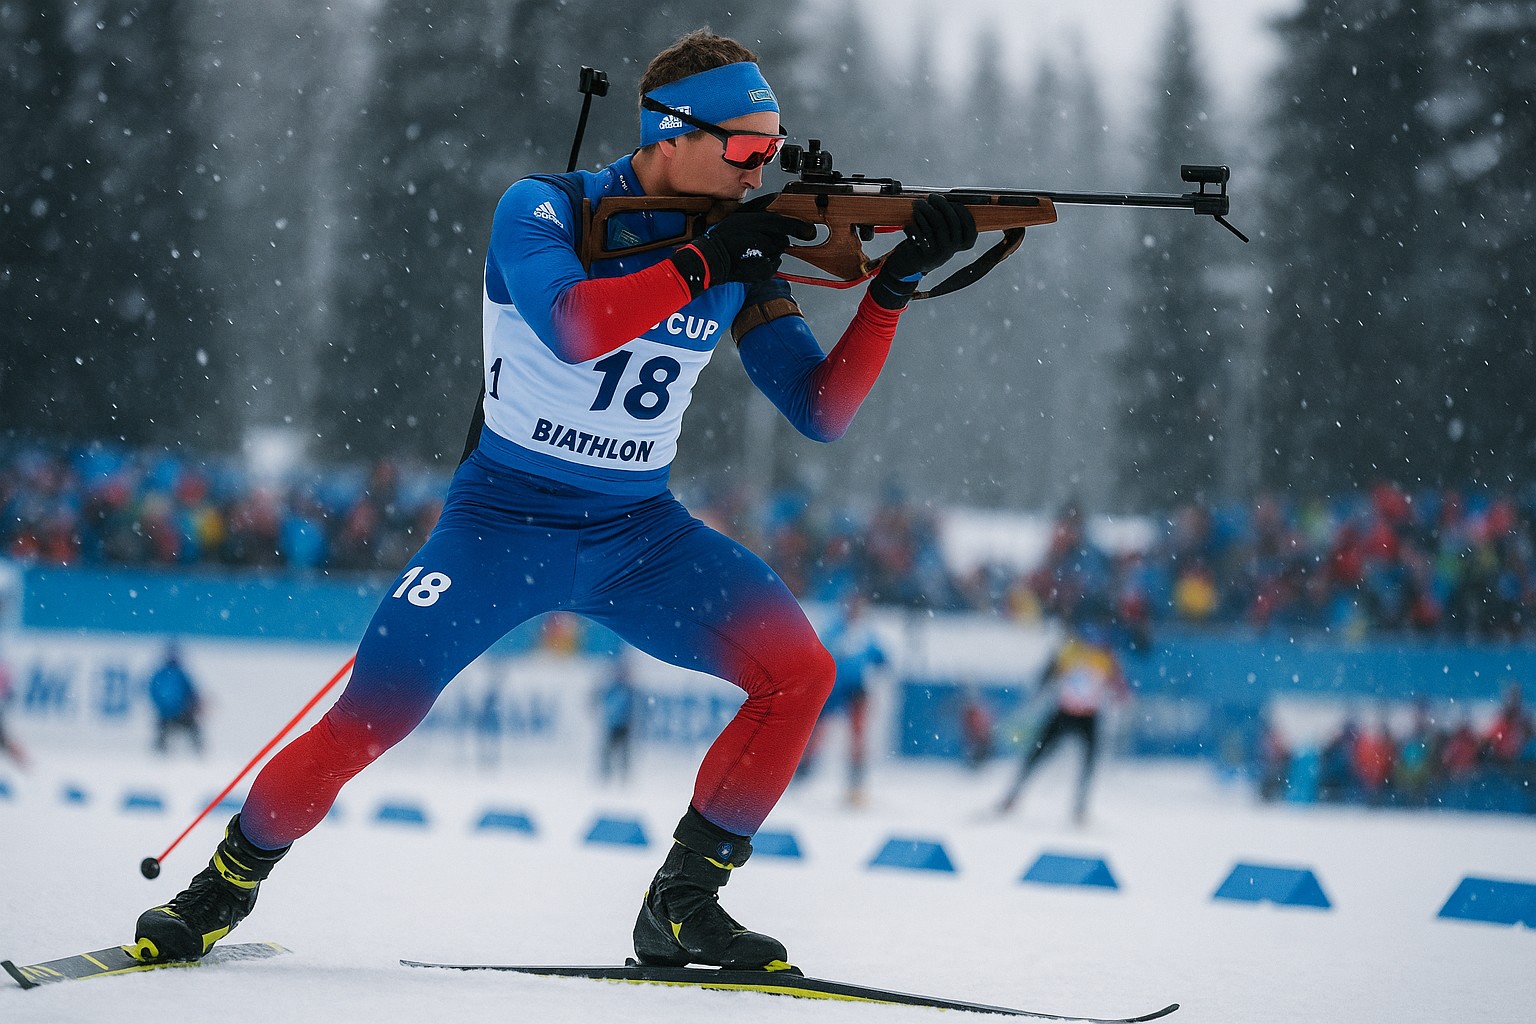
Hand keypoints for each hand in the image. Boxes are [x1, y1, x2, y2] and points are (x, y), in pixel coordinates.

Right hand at [686, 204, 816, 285]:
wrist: (713, 259)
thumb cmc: (724, 236)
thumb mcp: (742, 214)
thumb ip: (761, 205)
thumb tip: (777, 196)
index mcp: (759, 224)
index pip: (785, 225)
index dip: (800, 228)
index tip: (810, 232)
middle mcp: (764, 241)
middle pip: (781, 239)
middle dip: (774, 238)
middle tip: (757, 238)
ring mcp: (765, 258)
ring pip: (777, 251)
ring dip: (770, 250)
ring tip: (753, 248)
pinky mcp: (764, 271)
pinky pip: (774, 263)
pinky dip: (768, 261)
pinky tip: (754, 258)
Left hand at [879, 193, 978, 281]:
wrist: (916, 261)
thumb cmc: (932, 239)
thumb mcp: (945, 231)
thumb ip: (949, 216)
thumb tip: (943, 198)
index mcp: (964, 243)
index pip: (969, 224)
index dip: (960, 209)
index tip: (949, 199)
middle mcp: (953, 249)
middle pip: (952, 222)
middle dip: (942, 205)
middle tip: (932, 197)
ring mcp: (939, 253)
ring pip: (934, 227)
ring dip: (925, 212)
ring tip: (918, 205)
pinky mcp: (924, 255)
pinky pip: (919, 235)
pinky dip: (913, 225)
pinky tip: (910, 222)